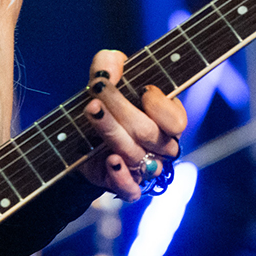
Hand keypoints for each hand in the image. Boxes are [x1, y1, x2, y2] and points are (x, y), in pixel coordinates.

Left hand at [78, 50, 186, 202]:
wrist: (79, 140)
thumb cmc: (104, 105)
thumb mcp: (105, 79)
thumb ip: (108, 65)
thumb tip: (110, 65)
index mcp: (167, 120)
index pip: (176, 120)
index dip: (160, 106)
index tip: (142, 90)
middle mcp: (161, 146)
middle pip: (148, 132)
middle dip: (121, 108)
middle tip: (98, 90)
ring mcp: (145, 168)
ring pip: (135, 155)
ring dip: (110, 131)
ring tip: (91, 110)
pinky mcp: (127, 186)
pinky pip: (132, 189)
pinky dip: (121, 176)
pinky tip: (110, 160)